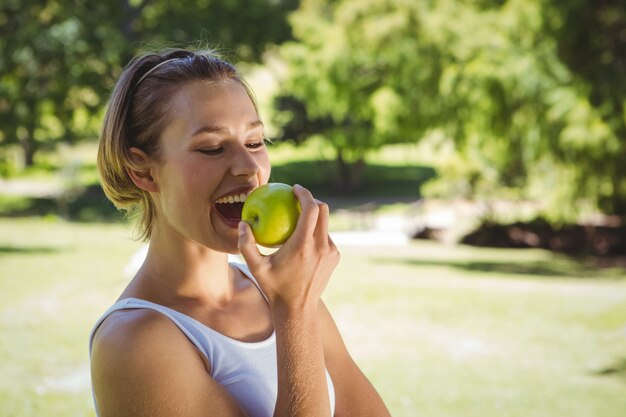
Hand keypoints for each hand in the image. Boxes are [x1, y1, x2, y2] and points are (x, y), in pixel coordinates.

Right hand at [238, 184, 339, 313]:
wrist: (298, 310)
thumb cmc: (274, 287)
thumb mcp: (256, 267)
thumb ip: (246, 245)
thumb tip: (242, 223)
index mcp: (303, 244)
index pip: (311, 209)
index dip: (304, 194)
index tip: (294, 188)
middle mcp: (320, 246)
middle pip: (324, 210)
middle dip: (312, 200)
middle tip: (298, 198)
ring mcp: (330, 252)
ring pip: (326, 224)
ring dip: (314, 217)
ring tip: (299, 218)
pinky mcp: (334, 257)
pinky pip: (326, 237)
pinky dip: (317, 232)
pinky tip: (304, 237)